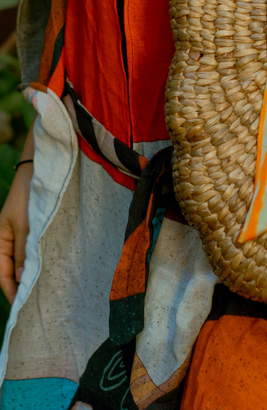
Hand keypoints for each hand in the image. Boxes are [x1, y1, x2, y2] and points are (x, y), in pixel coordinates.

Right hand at [0, 162, 32, 303]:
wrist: (39, 171)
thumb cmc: (28, 196)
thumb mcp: (25, 225)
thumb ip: (24, 250)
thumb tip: (22, 277)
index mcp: (0, 240)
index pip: (3, 273)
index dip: (10, 289)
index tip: (20, 305)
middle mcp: (9, 239)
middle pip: (13, 269)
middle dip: (22, 285)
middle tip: (36, 302)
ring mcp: (23, 234)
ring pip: (26, 260)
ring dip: (33, 273)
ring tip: (45, 290)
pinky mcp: (36, 228)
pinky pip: (35, 249)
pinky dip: (40, 260)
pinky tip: (51, 268)